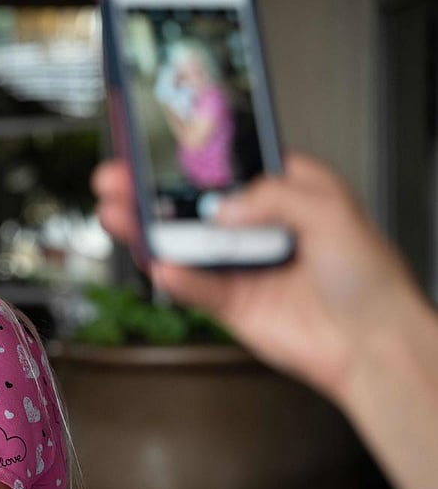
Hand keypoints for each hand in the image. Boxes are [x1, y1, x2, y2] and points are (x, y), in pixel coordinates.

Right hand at [91, 153, 425, 401]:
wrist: (373, 345)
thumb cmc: (369, 277)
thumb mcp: (331, 211)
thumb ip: (273, 196)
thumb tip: (222, 208)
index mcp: (283, 193)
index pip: (228, 166)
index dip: (193, 154)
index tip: (157, 143)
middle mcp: (257, 227)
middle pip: (193, 204)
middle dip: (150, 190)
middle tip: (117, 177)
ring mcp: (240, 265)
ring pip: (184, 243)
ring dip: (148, 229)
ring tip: (117, 215)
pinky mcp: (231, 303)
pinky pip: (195, 288)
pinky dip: (176, 278)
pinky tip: (159, 264)